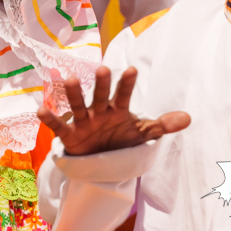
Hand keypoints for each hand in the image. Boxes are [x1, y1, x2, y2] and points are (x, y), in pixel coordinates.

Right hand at [36, 66, 190, 156]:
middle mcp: (99, 112)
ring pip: (78, 106)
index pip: (124, 95)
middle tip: (104, 69)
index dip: (127, 84)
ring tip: (69, 79)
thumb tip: (188, 117)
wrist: (99, 160)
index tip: (133, 70)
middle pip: (101, 96)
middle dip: (102, 85)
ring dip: (74, 94)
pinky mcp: (70, 135)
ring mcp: (83, 122)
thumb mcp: (141, 134)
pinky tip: (41, 109)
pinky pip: (59, 126)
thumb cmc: (119, 140)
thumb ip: (161, 125)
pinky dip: (50, 118)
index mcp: (117, 109)